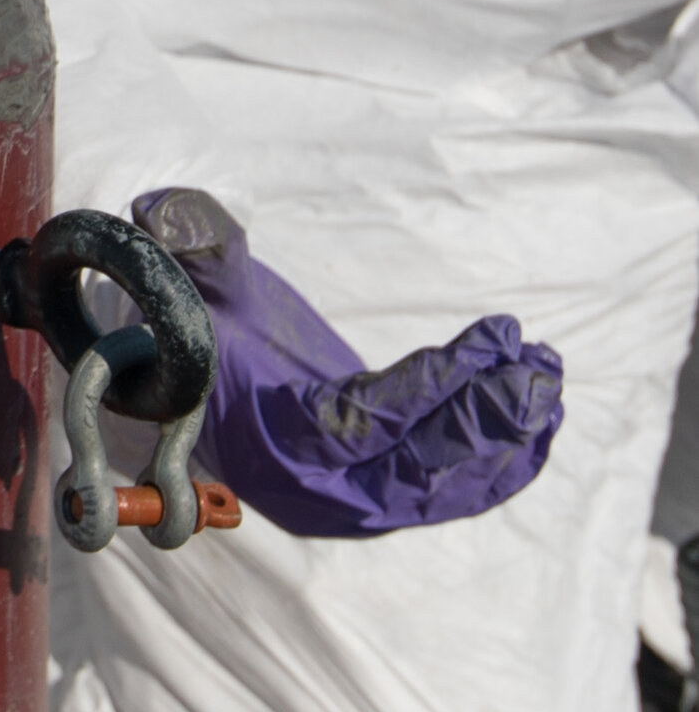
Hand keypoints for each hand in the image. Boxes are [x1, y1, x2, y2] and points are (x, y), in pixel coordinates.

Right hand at [132, 187, 562, 538]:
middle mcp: (314, 491)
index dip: (431, 387)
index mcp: (271, 442)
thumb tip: (162, 207)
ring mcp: (352, 504)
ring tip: (549, 378)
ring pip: (443, 486)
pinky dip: (501, 466)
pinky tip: (542, 425)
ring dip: (506, 439)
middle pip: (416, 470)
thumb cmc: (205, 333)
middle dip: (485, 420)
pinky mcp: (382, 498)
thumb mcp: (198, 287)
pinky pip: (450, 495)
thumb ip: (194, 247)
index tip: (492, 343)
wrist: (200, 392)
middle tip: (539, 369)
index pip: (362, 422)